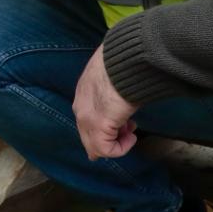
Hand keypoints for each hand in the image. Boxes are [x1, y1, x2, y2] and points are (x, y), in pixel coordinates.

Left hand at [73, 45, 139, 160]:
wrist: (125, 61)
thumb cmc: (124, 65)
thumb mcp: (112, 78)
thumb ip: (110, 90)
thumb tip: (121, 98)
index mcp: (82, 96)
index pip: (87, 122)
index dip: (107, 128)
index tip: (125, 123)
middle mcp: (80, 110)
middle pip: (89, 138)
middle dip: (111, 138)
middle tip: (130, 129)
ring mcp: (86, 119)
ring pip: (96, 146)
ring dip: (116, 143)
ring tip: (132, 132)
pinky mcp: (98, 126)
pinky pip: (105, 149)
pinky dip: (121, 148)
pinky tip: (132, 137)